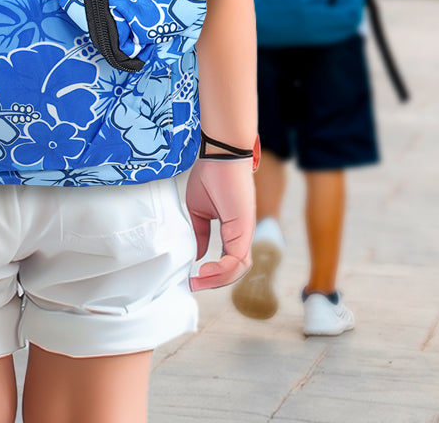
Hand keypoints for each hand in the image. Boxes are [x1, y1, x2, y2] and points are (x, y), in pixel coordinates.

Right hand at [185, 157, 254, 291]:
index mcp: (233, 230)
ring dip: (219, 279)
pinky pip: (238, 258)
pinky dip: (223, 269)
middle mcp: (242, 234)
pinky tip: (205, 269)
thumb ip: (200, 234)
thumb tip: (199, 255)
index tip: (193, 278)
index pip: (229, 261)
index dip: (213, 273)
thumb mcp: (199, 210)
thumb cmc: (211, 175)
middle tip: (194, 284)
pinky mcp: (244, 228)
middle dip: (215, 282)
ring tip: (199, 279)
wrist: (220, 154)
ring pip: (239, 268)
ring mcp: (245, 232)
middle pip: (235, 270)